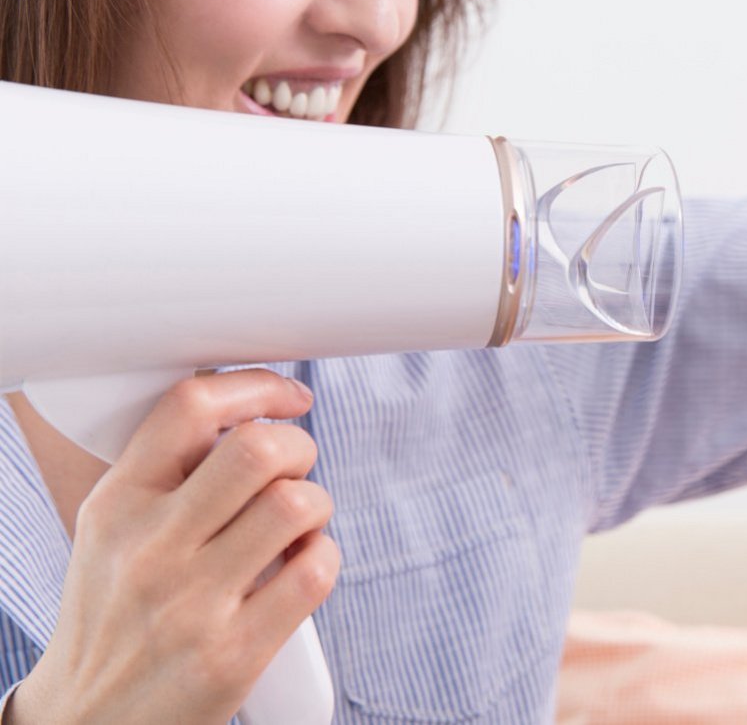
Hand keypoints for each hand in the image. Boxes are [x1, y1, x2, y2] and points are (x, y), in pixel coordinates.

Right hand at [9, 370, 337, 724]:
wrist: (89, 720)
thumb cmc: (116, 614)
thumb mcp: (113, 532)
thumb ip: (168, 474)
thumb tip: (251, 410)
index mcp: (117, 506)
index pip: (190, 408)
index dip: (257, 387)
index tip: (288, 397)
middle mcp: (151, 549)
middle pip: (258, 449)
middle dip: (299, 446)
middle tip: (296, 469)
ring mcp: (194, 604)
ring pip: (296, 505)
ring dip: (317, 504)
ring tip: (299, 523)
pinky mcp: (235, 653)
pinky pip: (315, 572)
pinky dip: (326, 556)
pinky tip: (303, 564)